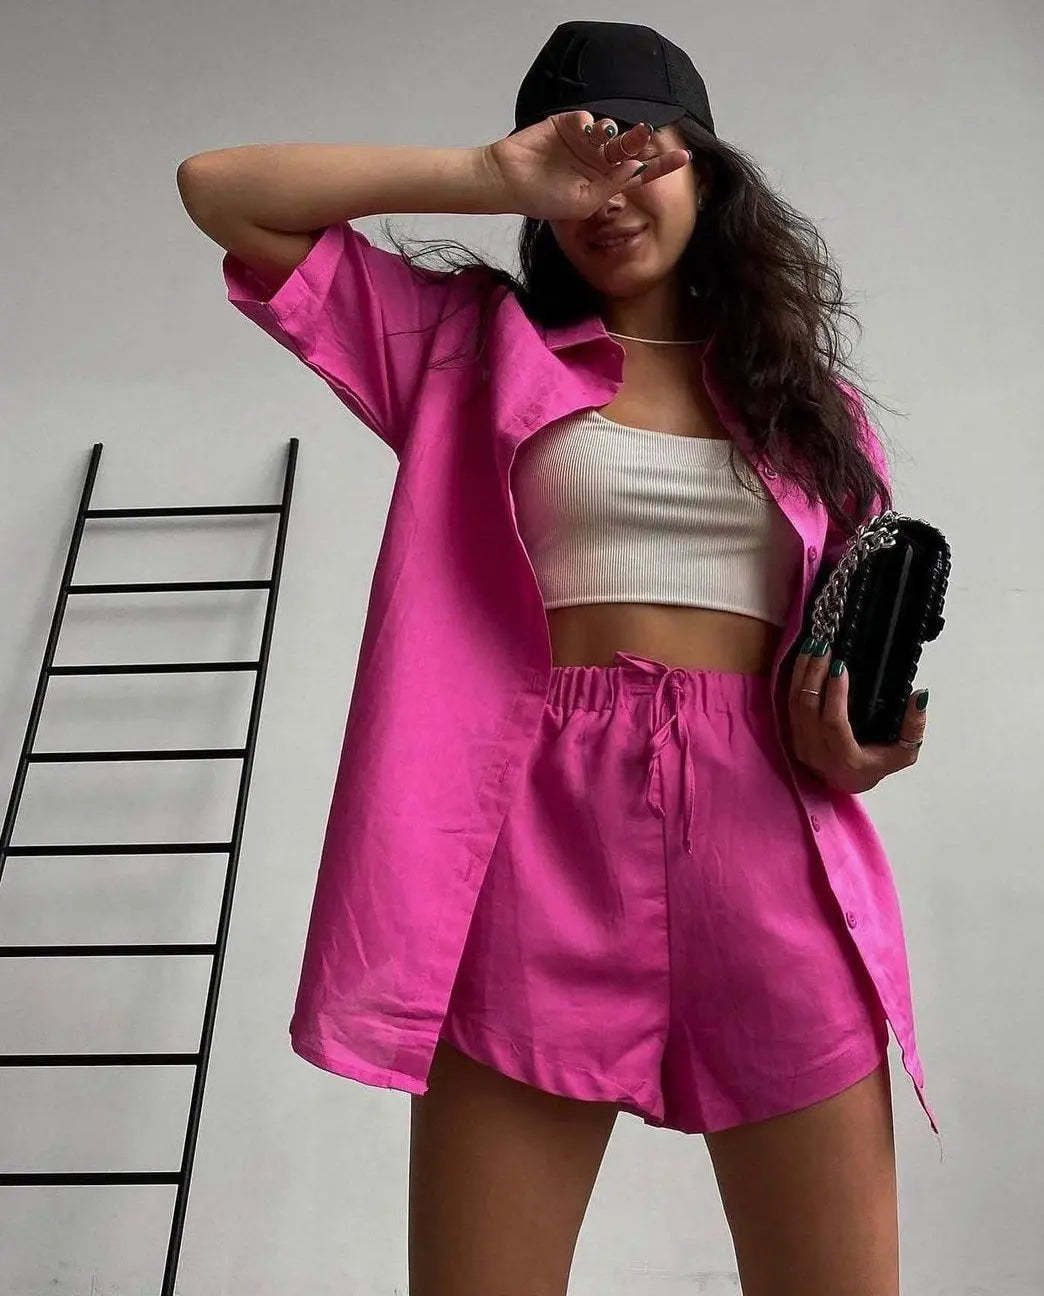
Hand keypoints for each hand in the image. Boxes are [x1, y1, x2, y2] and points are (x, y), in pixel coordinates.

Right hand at [483, 111, 690, 222]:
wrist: (508, 179)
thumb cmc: (544, 198)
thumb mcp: (583, 202)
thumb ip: (611, 185)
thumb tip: (635, 167)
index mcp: (605, 183)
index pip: (639, 174)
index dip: (662, 166)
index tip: (684, 158)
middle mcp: (599, 161)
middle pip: (629, 149)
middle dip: (639, 141)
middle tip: (646, 133)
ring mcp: (585, 142)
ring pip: (611, 131)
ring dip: (615, 131)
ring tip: (606, 135)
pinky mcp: (569, 124)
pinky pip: (588, 119)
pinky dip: (589, 123)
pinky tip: (582, 130)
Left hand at [786, 639, 928, 793]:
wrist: (846, 781)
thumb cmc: (876, 765)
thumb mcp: (904, 753)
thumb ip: (914, 726)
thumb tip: (920, 695)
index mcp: (846, 759)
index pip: (834, 723)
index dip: (835, 694)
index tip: (840, 666)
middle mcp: (818, 754)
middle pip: (808, 709)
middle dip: (814, 674)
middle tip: (824, 647)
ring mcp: (801, 745)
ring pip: (795, 704)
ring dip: (803, 672)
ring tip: (813, 646)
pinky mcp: (792, 735)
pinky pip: (789, 704)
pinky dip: (796, 679)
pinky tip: (804, 659)